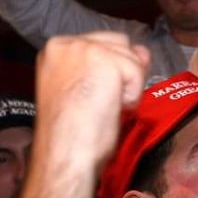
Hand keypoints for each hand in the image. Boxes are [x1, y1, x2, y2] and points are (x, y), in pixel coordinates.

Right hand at [35, 33, 149, 168]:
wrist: (65, 154)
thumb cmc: (71, 133)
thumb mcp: (89, 87)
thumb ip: (112, 63)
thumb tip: (142, 51)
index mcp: (55, 50)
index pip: (101, 43)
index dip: (111, 69)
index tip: (97, 93)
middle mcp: (67, 43)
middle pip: (120, 44)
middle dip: (123, 73)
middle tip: (102, 102)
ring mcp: (86, 49)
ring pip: (131, 58)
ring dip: (128, 87)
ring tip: (103, 107)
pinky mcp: (105, 61)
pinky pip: (137, 72)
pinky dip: (132, 96)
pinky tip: (110, 108)